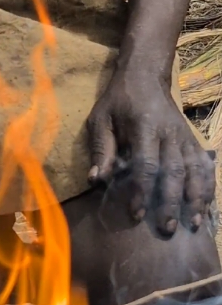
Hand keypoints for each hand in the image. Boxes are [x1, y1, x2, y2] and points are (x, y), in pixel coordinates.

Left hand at [87, 68, 214, 234]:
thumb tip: (95, 181)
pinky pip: (205, 164)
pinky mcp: (192, 139)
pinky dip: (208, 185)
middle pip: (175, 172)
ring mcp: (184, 137)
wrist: (145, 75)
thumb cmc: (118, 100)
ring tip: (195, 224)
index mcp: (144, 128)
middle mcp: (169, 134)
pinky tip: (207, 206)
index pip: (146, 165)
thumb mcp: (101, 119)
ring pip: (196, 170)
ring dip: (197, 198)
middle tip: (167, 229)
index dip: (142, 191)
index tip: (137, 214)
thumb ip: (101, 150)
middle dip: (173, 203)